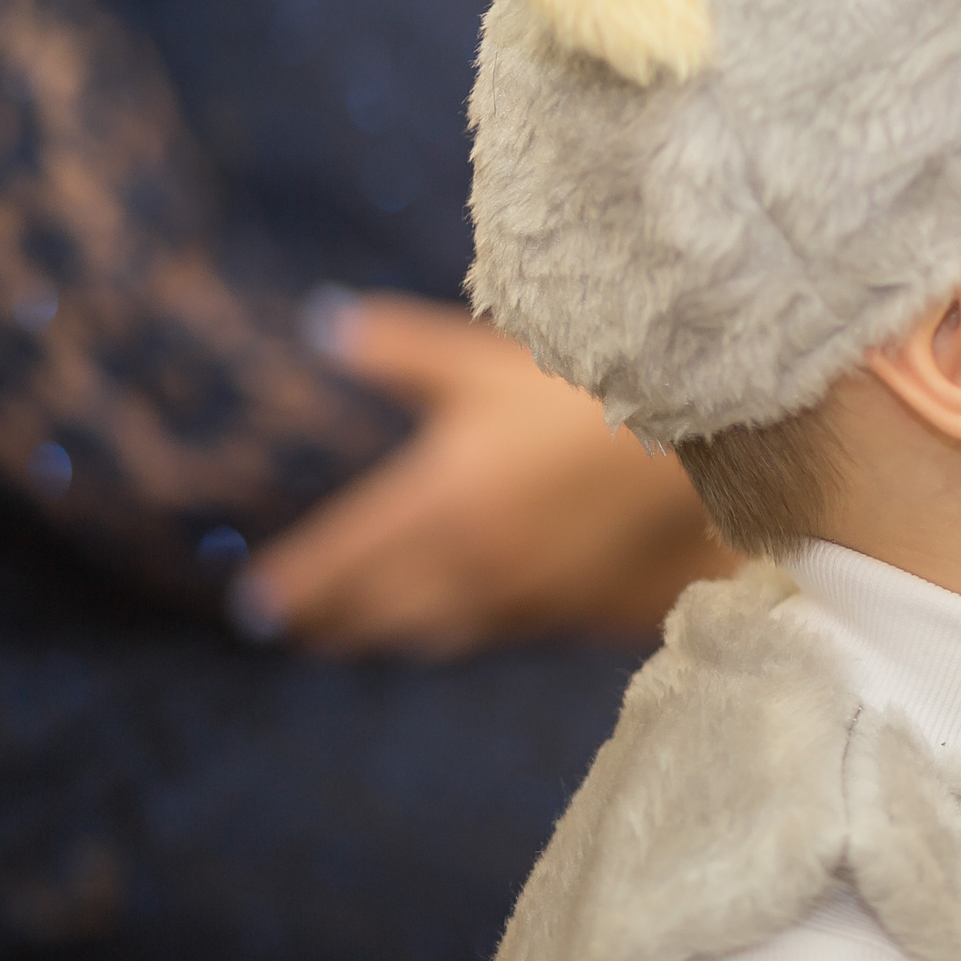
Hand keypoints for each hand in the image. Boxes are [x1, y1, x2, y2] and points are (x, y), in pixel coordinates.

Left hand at [246, 294, 733, 656]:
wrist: (704, 445)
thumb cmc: (590, 390)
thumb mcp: (488, 361)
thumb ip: (400, 352)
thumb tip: (323, 327)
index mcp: (436, 503)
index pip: (341, 559)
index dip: (295, 583)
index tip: (257, 601)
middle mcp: (471, 565)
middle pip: (378, 611)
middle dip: (332, 619)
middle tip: (298, 626)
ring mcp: (526, 599)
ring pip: (436, 633)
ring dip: (391, 634)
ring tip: (366, 632)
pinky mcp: (575, 614)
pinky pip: (501, 634)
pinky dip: (465, 630)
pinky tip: (466, 618)